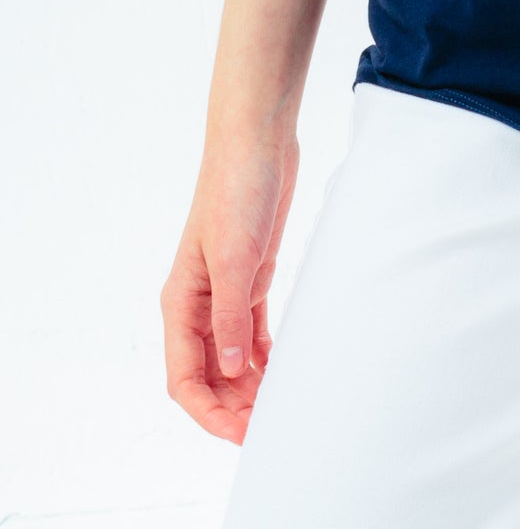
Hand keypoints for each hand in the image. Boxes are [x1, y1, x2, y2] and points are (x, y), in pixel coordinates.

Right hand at [161, 130, 300, 442]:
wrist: (256, 142)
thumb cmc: (236, 190)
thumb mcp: (234, 257)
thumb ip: (231, 316)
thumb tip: (231, 369)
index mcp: (181, 303)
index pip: (184, 377)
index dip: (208, 412)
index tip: (239, 432)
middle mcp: (199, 304)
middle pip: (208, 375)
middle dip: (232, 406)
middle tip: (267, 427)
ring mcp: (225, 292)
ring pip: (231, 358)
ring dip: (249, 385)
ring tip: (278, 406)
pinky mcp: (252, 277)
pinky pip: (252, 333)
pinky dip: (264, 356)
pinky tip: (281, 372)